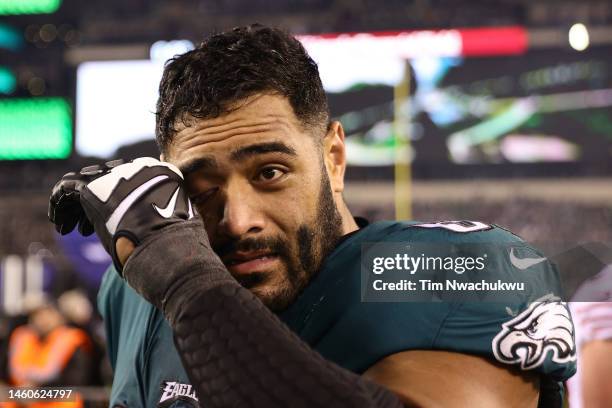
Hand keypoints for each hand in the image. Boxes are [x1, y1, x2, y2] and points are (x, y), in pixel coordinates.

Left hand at [49, 157, 193, 272]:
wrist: (166, 244)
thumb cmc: (177, 243)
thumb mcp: (181, 221)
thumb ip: (170, 212)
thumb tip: (174, 219)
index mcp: (162, 174)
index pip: (133, 182)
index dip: (121, 202)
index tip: (114, 221)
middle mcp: (138, 169)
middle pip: (108, 180)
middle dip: (97, 203)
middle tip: (89, 228)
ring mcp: (115, 176)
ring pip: (86, 182)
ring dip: (77, 206)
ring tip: (69, 228)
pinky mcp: (92, 188)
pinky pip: (66, 188)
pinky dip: (60, 204)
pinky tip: (58, 221)